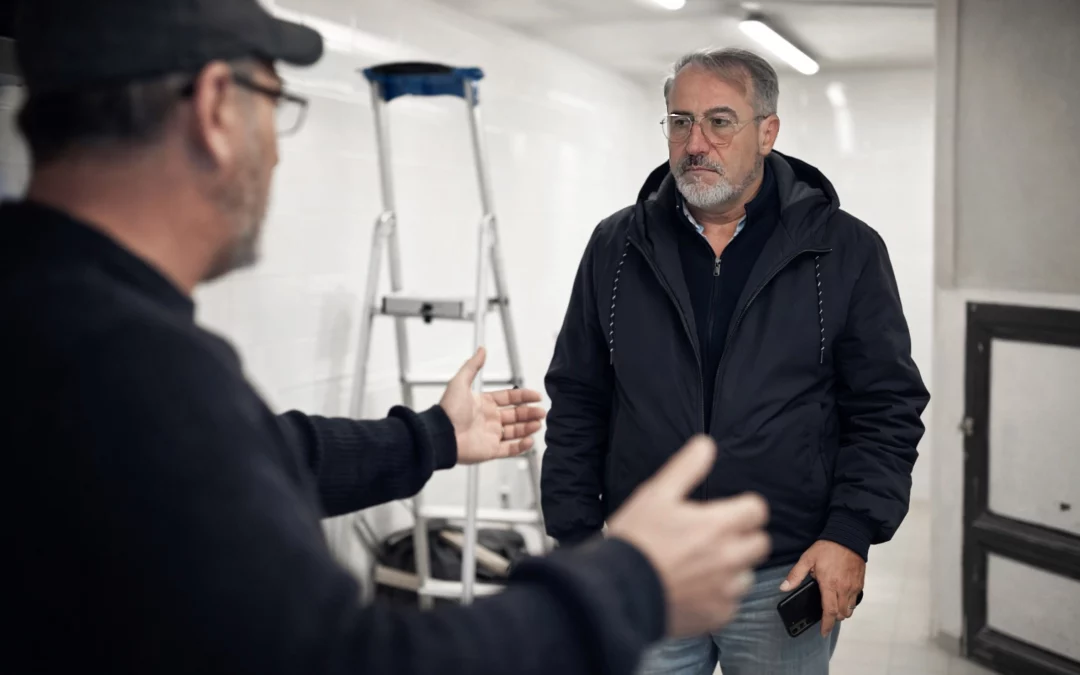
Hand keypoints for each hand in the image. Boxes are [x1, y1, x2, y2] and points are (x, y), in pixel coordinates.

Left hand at [439, 347, 545, 463]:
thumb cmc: (448, 411)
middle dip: (529, 413)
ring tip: (537, 424)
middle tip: (541, 412)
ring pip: (515, 432)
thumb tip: (481, 350)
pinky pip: (510, 449)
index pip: (508, 398)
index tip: (536, 396)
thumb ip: (472, 366)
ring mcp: (490, 435)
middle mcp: (489, 419)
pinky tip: (529, 440)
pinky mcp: (490, 450)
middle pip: (515, 415)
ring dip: (528, 428)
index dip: (523, 397)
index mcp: (484, 404)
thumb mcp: (460, 382)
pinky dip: (521, 446)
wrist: (442, 435)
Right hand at [607, 435, 770, 637]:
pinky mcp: (716, 615)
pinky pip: (730, 603)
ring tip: (701, 566)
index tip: (728, 511)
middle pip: (760, 543)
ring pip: (746, 575)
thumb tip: (706, 445)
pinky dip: (717, 596)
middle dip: (743, 537)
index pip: (757, 510)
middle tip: (715, 537)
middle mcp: (728, 558)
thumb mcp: (656, 493)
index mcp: (718, 525)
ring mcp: (724, 590)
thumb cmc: (635, 539)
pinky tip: (694, 589)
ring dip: (731, 569)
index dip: (743, 507)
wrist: (616, 589)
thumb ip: (686, 468)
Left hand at [780, 539, 865, 636]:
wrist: (848, 536)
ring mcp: (854, 586)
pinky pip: (855, 600)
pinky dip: (848, 603)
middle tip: (825, 616)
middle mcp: (844, 588)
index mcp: (830, 584)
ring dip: (841, 612)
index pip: (829, 611)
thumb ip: (795, 575)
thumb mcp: (807, 559)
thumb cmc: (828, 547)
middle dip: (833, 618)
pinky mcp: (860, 583)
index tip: (823, 632)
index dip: (826, 624)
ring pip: (850, 609)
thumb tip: (783, 587)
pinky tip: (841, 596)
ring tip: (832, 606)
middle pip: (841, 614)